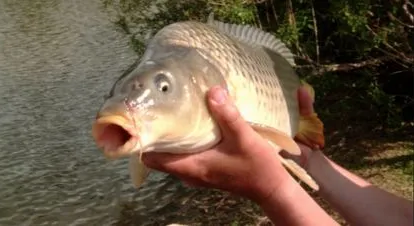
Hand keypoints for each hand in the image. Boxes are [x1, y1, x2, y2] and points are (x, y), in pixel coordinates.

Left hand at [142, 86, 303, 201]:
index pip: (152, 159)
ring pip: (171, 155)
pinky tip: (192, 124)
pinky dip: (182, 142)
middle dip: (156, 134)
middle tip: (158, 109)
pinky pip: (183, 155)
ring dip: (170, 137)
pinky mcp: (203, 169)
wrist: (270, 188)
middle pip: (158, 155)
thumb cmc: (256, 166)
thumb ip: (228, 115)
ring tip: (172, 112)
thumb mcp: (244, 138)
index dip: (144, 141)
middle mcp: (188, 172)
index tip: (145, 119)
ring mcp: (195, 172)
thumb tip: (212, 90)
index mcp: (192, 166)